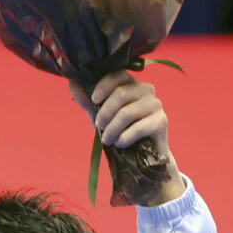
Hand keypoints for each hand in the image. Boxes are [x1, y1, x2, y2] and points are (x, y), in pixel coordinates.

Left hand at [69, 71, 185, 205]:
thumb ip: (88, 101)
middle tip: (99, 127)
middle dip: (105, 113)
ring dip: (112, 129)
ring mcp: (156, 105)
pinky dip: (124, 138)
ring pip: (127, 113)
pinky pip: (138, 128)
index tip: (94, 100)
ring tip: (107, 140)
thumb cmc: (120, 132)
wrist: (141, 157)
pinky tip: (120, 144)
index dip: (104, 85)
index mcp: (131, 84)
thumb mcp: (100, 116)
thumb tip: (71, 83)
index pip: (119, 75)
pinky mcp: (161, 121)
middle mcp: (146, 90)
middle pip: (121, 94)